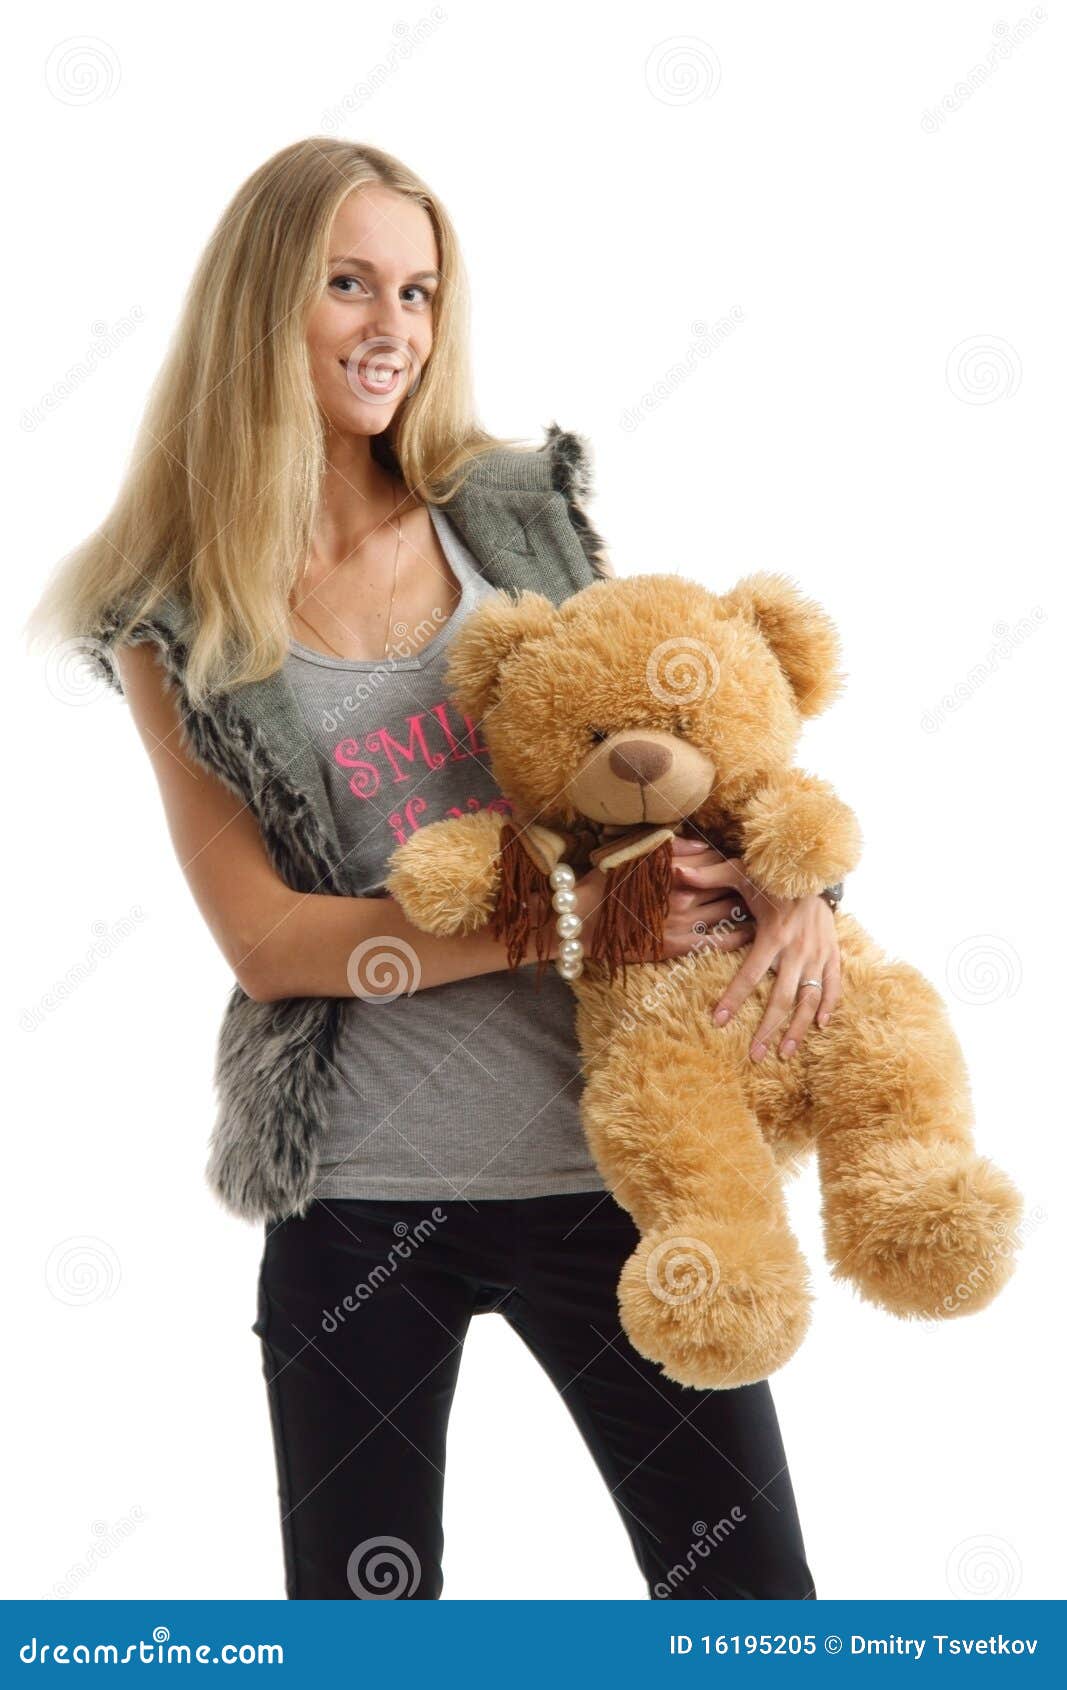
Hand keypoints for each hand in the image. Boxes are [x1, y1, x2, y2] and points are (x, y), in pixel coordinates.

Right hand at [568, 838, 753, 963]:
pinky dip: (737, 937)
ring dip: (746, 907)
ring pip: (727, 911)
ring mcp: (681, 921)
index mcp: (672, 868)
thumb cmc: (605, 883)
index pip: (712, 860)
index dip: (727, 860)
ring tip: (760, 905)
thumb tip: (703, 843)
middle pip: (726, 885)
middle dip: (743, 884)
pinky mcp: (676, 946)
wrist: (581, 922)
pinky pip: (716, 942)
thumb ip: (670, 846)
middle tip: (759, 883)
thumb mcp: (633, 853)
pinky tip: (750, 933)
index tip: (740, 862)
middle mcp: (681, 893)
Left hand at [671, 838, 841, 1059]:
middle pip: (782, 998)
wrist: (817, 867)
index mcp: (773, 935)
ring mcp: (818, 954)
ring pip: (810, 999)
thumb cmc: (773, 872)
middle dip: (767, 1029)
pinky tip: (820, 1026)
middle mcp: (798, 949)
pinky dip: (829, 1005)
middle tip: (754, 1055)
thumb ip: (708, 875)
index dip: (733, 998)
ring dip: (799, 1028)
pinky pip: (834, 984)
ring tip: (785, 1053)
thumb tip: (675, 870)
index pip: (749, 974)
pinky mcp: (833, 952)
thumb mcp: (741, 871)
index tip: (717, 1021)